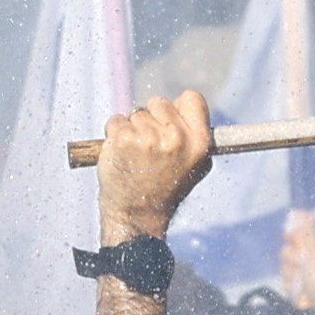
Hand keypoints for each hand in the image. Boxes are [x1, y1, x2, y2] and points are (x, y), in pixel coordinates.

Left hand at [94, 92, 213, 242]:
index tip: (169, 121)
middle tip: (150, 147)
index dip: (178, 108)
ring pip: (135, 113)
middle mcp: (176, 138)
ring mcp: (148, 138)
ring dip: (132, 129)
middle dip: (152, 119)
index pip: (191, 98)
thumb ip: (196, 136)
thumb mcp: (195, 167)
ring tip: (136, 156)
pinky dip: (114, 134)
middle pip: (160, 103)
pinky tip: (121, 154)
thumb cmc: (166, 190)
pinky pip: (116, 121)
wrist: (137, 216)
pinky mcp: (123, 140)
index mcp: (199, 142)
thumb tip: (189, 106)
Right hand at [272, 210, 314, 310]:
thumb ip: (308, 230)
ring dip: (290, 271)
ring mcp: (302, 270)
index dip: (294, 231)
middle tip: (300, 262)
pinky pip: (284, 278)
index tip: (289, 235)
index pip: (302, 229)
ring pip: (284, 263)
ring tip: (301, 279)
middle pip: (289, 245)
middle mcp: (311, 255)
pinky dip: (289, 283)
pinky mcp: (295, 284)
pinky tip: (298, 288)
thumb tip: (304, 211)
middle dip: (291, 255)